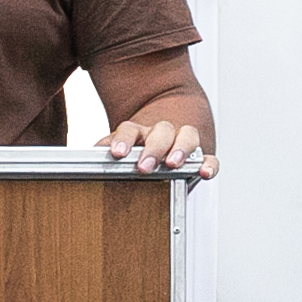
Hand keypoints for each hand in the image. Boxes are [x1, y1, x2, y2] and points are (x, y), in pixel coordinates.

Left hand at [101, 117, 216, 177]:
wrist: (165, 129)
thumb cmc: (138, 147)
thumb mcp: (119, 148)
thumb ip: (106, 150)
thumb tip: (92, 153)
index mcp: (139, 132)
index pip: (130, 130)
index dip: (123, 140)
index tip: (117, 153)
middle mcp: (161, 133)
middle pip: (160, 132)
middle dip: (153, 149)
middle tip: (144, 166)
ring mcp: (182, 142)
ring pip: (187, 136)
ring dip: (180, 149)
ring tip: (173, 164)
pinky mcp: (199, 157)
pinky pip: (208, 157)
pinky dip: (209, 164)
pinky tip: (204, 172)